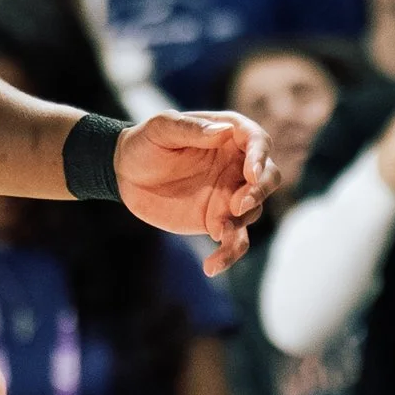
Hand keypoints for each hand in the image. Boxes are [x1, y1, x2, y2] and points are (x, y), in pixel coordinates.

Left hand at [117, 110, 274, 274]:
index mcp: (230, 135)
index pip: (257, 141)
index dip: (259, 156)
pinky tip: (212, 266)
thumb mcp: (161, 129)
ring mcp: (231, 194)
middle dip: (260, 191)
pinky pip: (234, 240)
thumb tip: (223, 130)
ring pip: (254, 211)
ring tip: (216, 229)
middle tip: (239, 204)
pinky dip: (229, 254)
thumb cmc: (144, 144)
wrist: (125, 175)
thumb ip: (191, 129)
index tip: (251, 172)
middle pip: (268, 178)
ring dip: (241, 222)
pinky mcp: (218, 220)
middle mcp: (238, 165)